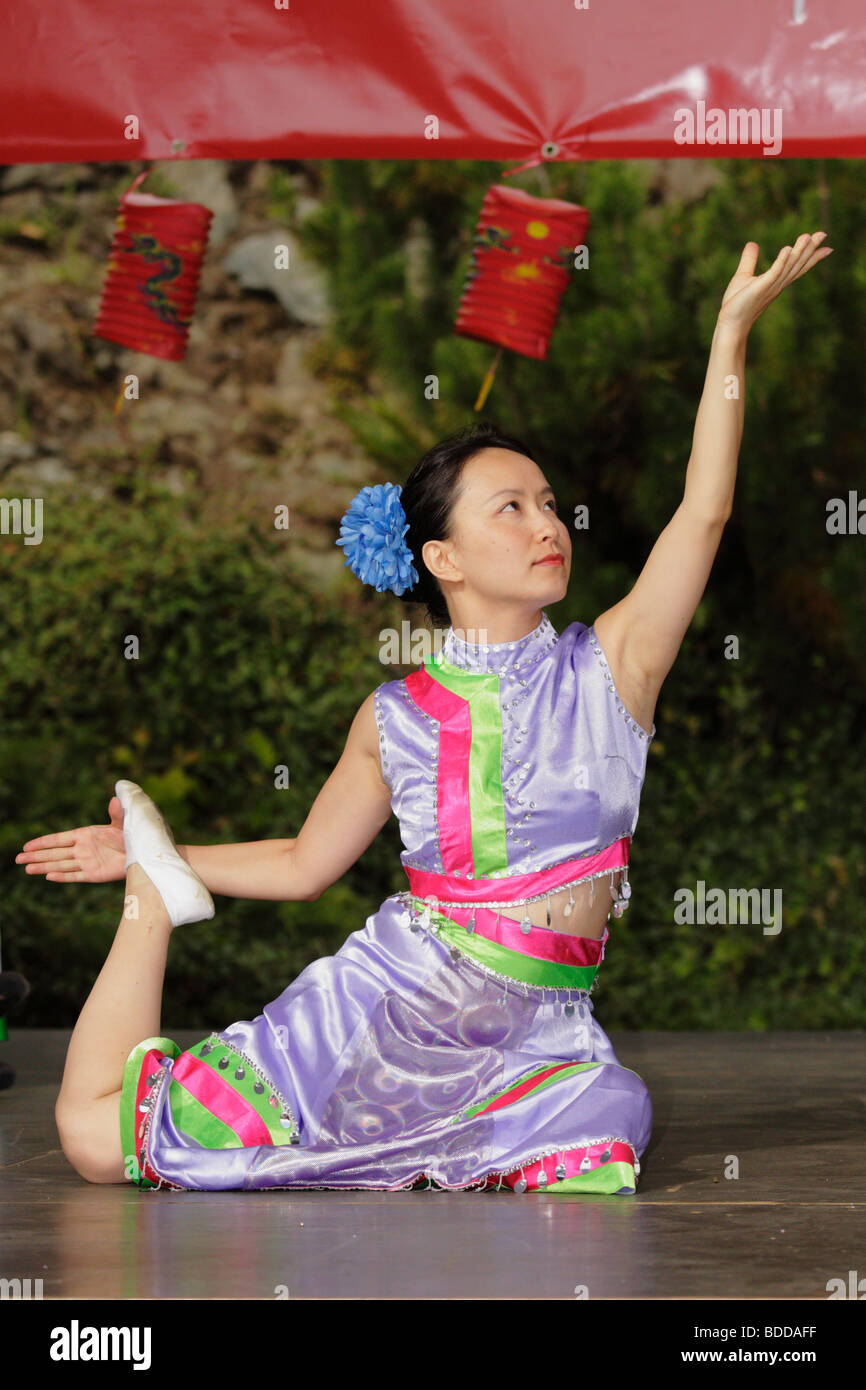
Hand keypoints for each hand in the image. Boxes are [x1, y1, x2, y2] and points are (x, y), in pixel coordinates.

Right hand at [15, 796, 126, 883]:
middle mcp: (82, 849)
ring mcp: (87, 862)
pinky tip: (48, 876)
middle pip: (54, 853)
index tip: (27, 846)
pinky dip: (62, 876)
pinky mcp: (94, 874)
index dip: (42, 842)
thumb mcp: (124, 822)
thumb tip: (115, 799)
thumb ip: (116, 813)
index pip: (58, 839)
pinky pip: (75, 876)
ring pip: (60, 865)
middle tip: (18, 859)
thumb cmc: (131, 835)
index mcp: (85, 834)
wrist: (142, 853)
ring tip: (27, 869)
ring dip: (44, 867)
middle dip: (36, 856)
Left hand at [717, 232, 832, 334]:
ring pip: (789, 266)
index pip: (797, 267)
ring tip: (807, 236)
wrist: (730, 323)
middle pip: (798, 264)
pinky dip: (781, 261)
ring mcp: (771, 286)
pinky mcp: (761, 288)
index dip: (811, 257)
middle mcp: (778, 284)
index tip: (827, 247)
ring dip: (799, 251)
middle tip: (823, 234)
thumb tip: (752, 243)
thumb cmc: (736, 304)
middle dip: (811, 250)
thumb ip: (749, 260)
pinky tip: (787, 249)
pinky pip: (774, 273)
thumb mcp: (743, 276)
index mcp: (776, 281)